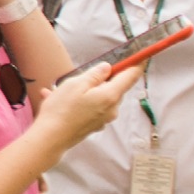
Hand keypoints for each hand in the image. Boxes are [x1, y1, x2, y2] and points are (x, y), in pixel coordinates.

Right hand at [27, 58, 144, 153]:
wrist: (50, 139)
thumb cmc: (62, 110)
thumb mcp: (76, 84)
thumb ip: (94, 74)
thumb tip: (107, 68)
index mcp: (110, 96)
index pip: (130, 76)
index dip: (137, 63)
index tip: (143, 55)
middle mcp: (111, 109)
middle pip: (114, 87)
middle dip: (102, 78)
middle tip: (85, 73)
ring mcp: (103, 119)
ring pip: (100, 97)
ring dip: (85, 90)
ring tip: (61, 89)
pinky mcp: (93, 125)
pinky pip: (90, 107)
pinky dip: (78, 102)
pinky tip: (58, 100)